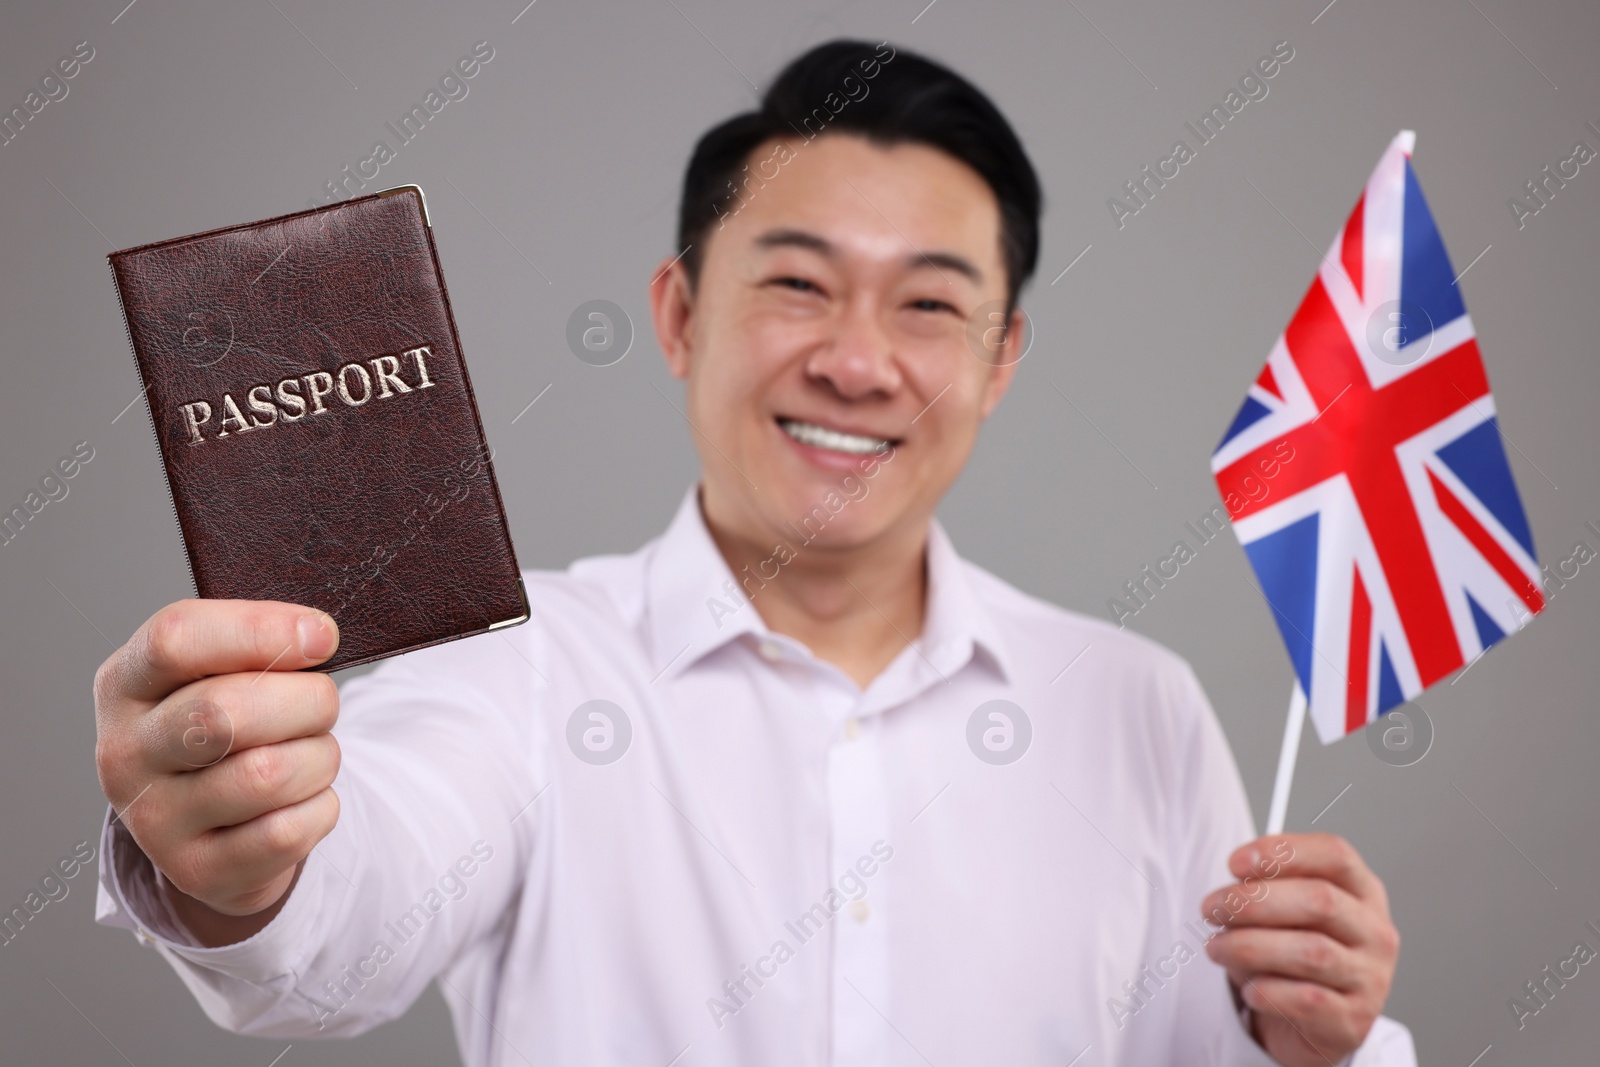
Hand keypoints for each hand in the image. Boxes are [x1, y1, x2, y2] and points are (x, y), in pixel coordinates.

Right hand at [93, 599, 342, 943]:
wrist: (209, 824)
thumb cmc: (227, 725)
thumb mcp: (223, 673)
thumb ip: (258, 645)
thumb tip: (314, 637)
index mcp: (125, 685)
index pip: (176, 639)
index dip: (261, 630)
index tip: (322, 637)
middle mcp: (124, 754)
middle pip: (225, 712)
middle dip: (306, 700)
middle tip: (323, 704)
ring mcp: (153, 821)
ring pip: (268, 775)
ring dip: (320, 757)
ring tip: (312, 753)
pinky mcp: (196, 872)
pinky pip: (287, 832)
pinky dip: (319, 808)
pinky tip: (304, 799)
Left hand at [1200, 833, 1399, 1065]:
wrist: (1310, 1024)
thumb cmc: (1292, 953)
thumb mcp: (1283, 912)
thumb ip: (1266, 889)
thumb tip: (1238, 883)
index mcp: (1362, 892)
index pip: (1335, 855)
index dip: (1283, 852)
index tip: (1235, 863)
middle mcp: (1375, 932)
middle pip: (1321, 900)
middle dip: (1253, 901)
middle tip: (1212, 909)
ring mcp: (1371, 979)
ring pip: (1311, 953)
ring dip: (1250, 947)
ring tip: (1217, 948)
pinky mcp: (1352, 1021)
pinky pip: (1306, 1000)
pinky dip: (1268, 991)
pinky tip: (1249, 990)